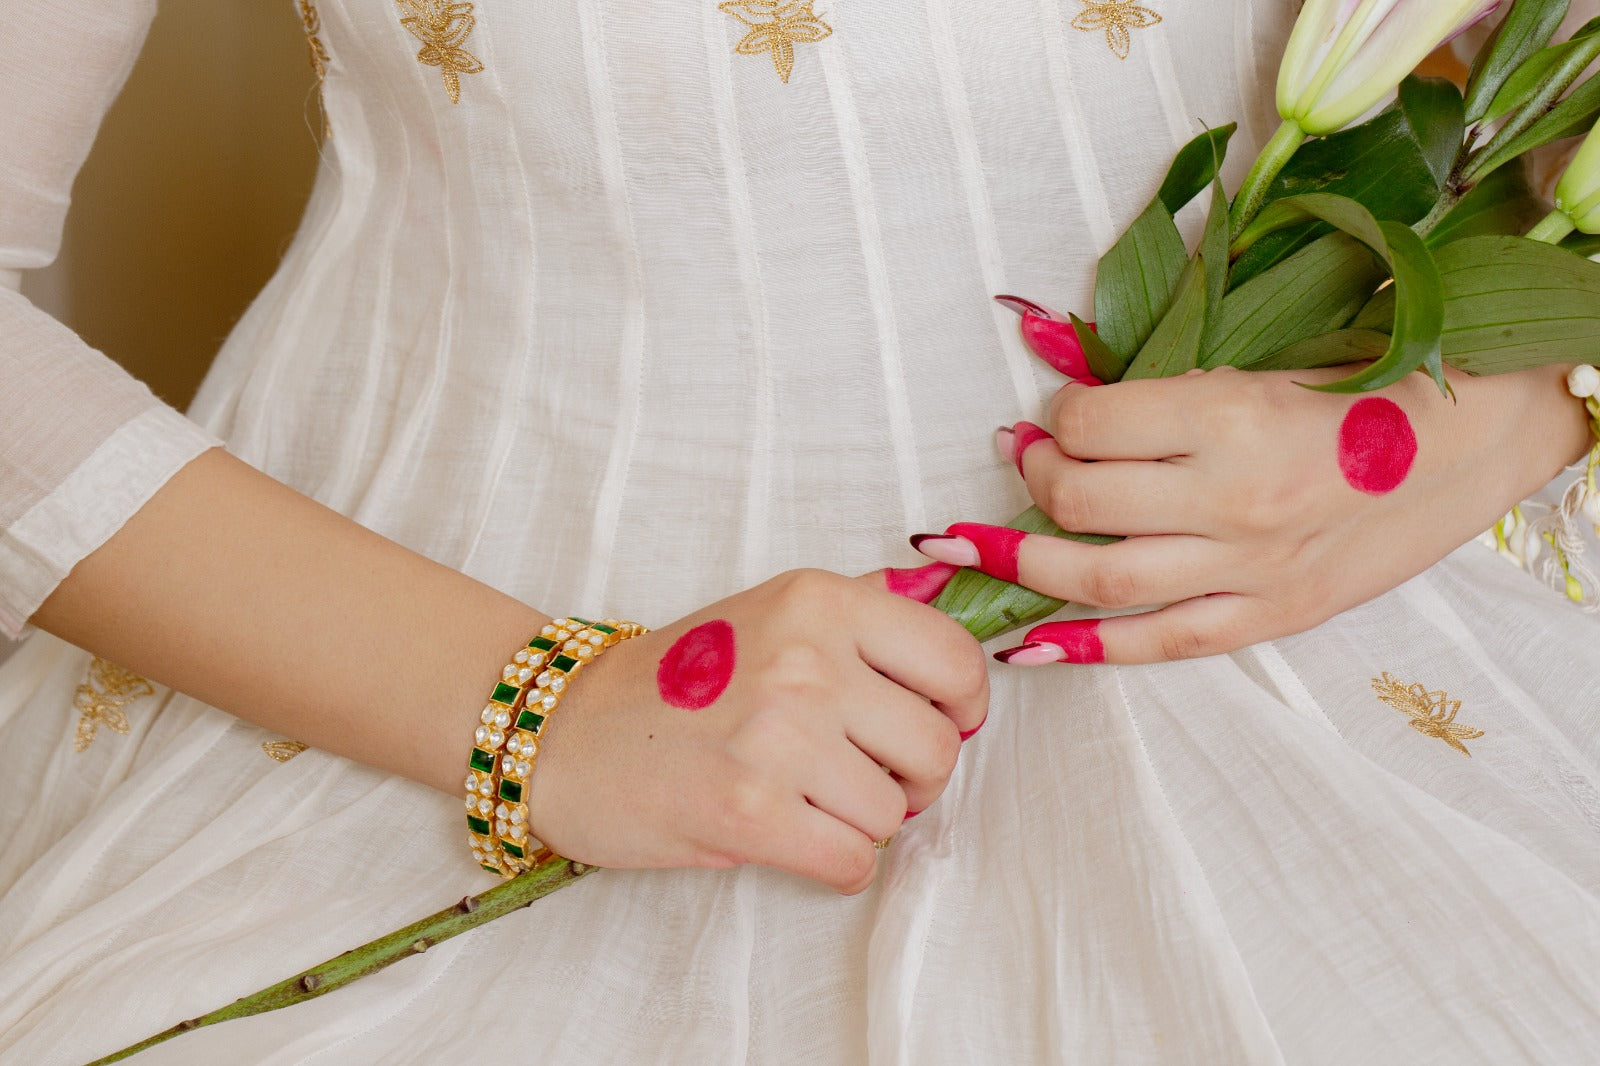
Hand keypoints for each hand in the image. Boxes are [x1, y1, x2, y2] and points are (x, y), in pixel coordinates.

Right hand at [526, 569, 987, 892]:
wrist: (565, 733)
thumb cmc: (678, 681)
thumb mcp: (772, 613)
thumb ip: (861, 619)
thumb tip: (950, 626)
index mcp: (821, 601)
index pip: (957, 662)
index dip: (961, 710)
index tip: (932, 725)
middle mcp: (807, 659)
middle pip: (939, 747)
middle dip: (915, 779)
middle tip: (865, 777)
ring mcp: (778, 735)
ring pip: (897, 812)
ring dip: (864, 824)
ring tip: (810, 801)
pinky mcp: (750, 811)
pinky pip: (854, 862)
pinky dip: (838, 866)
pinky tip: (797, 840)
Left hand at [912, 363, 1589, 663]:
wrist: (1482, 439)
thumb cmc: (1377, 382)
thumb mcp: (1269, 352)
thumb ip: (1162, 365)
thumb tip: (1052, 354)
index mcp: (1236, 416)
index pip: (1093, 423)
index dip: (1056, 414)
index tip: (1054, 410)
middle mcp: (1234, 498)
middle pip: (1082, 501)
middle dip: (1031, 479)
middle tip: (1020, 458)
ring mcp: (1252, 568)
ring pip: (1102, 580)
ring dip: (1026, 565)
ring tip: (982, 549)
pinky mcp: (1272, 615)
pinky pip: (1160, 643)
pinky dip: (1086, 648)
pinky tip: (1029, 646)